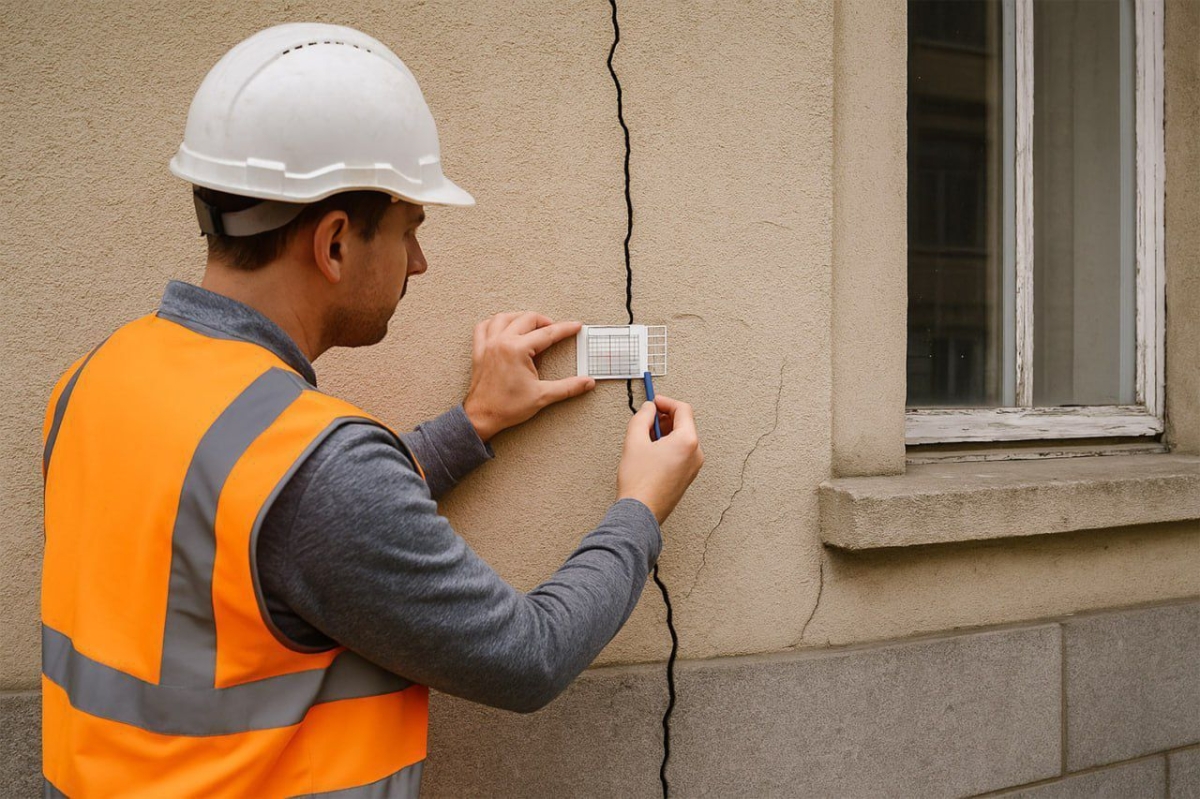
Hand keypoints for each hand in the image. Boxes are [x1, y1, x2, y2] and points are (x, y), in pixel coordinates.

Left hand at [462, 312, 595, 442]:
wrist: (482, 417)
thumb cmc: (507, 408)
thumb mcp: (542, 396)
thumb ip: (568, 387)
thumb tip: (587, 382)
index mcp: (517, 350)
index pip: (547, 333)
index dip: (565, 329)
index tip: (576, 327)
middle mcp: (501, 342)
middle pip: (527, 319)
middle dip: (545, 321)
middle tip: (555, 330)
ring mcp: (488, 344)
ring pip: (504, 318)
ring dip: (520, 317)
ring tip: (532, 325)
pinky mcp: (479, 351)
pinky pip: (483, 327)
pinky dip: (494, 323)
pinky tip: (503, 327)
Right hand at [617, 395, 703, 523]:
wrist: (639, 512)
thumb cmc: (639, 482)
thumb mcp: (634, 440)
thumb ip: (642, 417)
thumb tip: (648, 409)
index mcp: (687, 441)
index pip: (683, 409)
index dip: (666, 402)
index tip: (653, 402)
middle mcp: (695, 453)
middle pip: (684, 424)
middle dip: (665, 418)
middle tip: (646, 420)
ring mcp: (693, 467)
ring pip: (682, 439)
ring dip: (665, 432)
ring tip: (645, 439)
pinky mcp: (687, 477)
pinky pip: (681, 453)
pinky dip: (669, 446)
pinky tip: (651, 453)